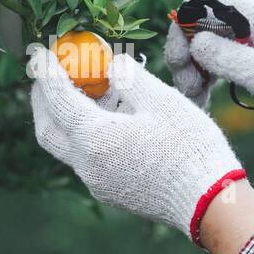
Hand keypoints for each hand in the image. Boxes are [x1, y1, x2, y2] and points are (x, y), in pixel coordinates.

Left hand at [30, 48, 244, 243]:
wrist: (210, 203)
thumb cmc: (189, 147)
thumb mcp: (161, 100)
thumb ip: (128, 77)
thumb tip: (110, 64)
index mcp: (95, 138)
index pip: (57, 98)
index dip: (48, 71)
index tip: (43, 50)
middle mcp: (87, 164)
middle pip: (47, 128)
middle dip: (43, 99)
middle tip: (50, 73)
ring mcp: (97, 182)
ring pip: (66, 145)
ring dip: (67, 116)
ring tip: (89, 89)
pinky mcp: (110, 191)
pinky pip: (86, 157)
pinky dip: (86, 132)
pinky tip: (110, 117)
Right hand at [165, 0, 253, 140]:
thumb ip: (226, 57)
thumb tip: (195, 41)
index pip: (203, 4)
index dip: (184, 29)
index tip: (181, 61)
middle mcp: (249, 22)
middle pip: (199, 28)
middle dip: (186, 56)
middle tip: (188, 89)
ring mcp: (249, 42)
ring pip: (204, 47)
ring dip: (193, 71)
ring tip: (196, 100)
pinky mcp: (251, 61)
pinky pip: (217, 63)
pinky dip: (205, 79)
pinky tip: (202, 101)